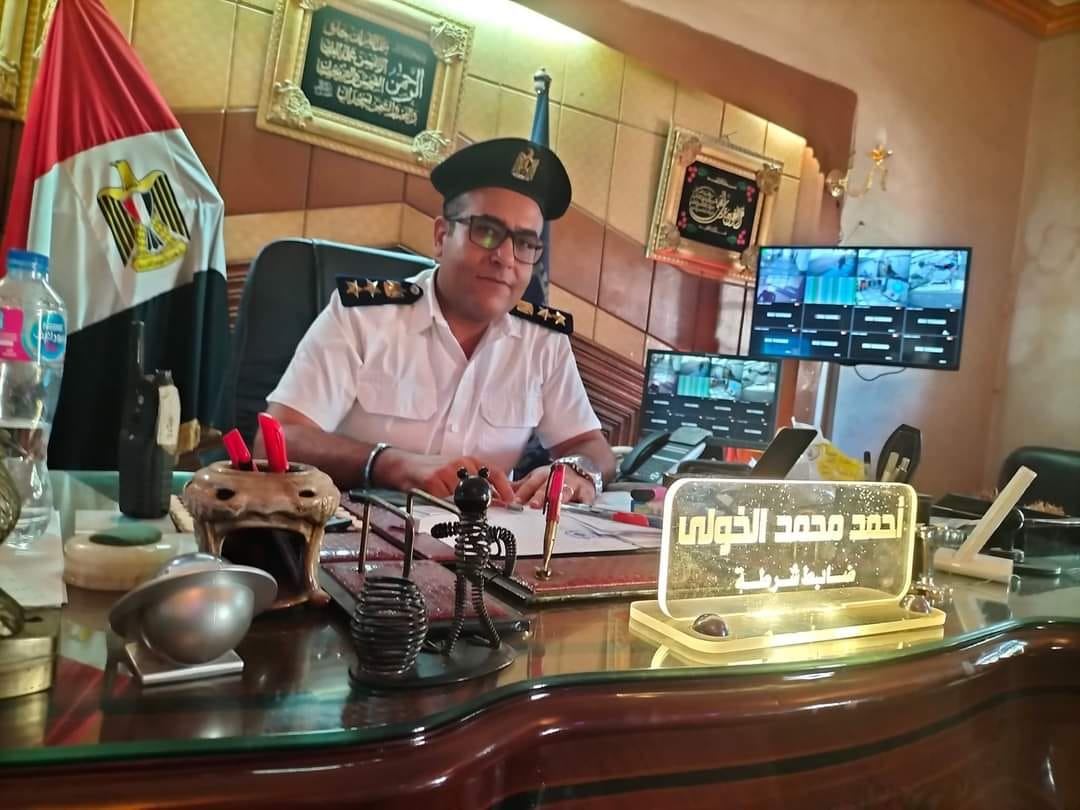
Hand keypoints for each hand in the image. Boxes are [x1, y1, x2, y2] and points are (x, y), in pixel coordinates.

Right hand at [373, 449, 513, 501]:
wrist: (404, 466)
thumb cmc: (432, 472)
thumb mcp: (457, 475)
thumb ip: (476, 486)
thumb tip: (496, 501)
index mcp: (470, 462)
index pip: (495, 473)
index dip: (505, 488)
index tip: (512, 501)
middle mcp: (461, 463)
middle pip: (483, 485)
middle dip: (484, 500)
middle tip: (481, 509)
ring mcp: (448, 470)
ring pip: (463, 495)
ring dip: (457, 502)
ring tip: (445, 496)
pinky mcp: (434, 479)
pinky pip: (444, 498)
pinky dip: (441, 500)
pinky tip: (434, 494)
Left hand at [512, 464, 596, 507]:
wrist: (580, 468)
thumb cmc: (554, 479)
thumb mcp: (535, 479)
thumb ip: (520, 488)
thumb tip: (499, 495)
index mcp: (541, 476)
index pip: (530, 484)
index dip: (523, 493)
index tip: (514, 501)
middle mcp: (557, 478)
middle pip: (547, 487)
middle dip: (540, 496)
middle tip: (532, 505)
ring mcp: (573, 485)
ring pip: (565, 492)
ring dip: (559, 500)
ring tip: (554, 509)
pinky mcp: (587, 493)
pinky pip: (586, 500)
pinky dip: (583, 504)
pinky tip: (579, 510)